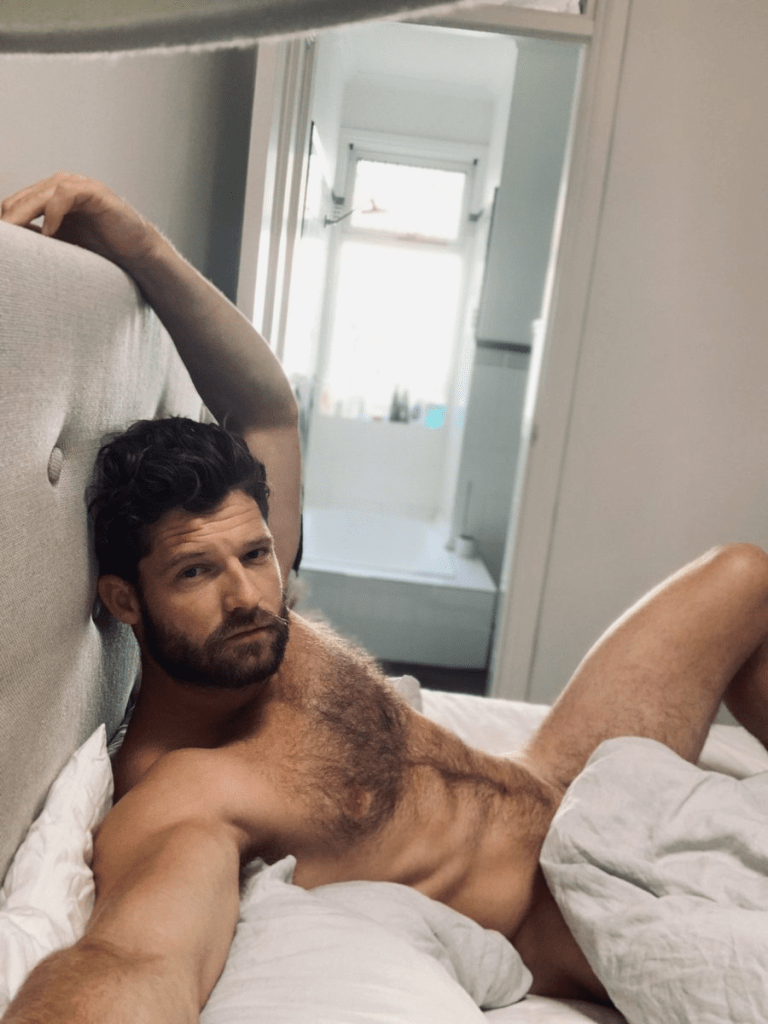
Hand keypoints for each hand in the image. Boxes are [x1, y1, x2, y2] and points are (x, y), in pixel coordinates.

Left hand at [0, 172, 160, 271]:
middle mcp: (61, 185)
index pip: (17, 203)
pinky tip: (49, 234)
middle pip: (23, 198)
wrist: (136, 251)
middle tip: (4, 240)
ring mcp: (78, 186)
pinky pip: (64, 195)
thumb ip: (39, 237)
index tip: (3, 244)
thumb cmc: (103, 247)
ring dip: (24, 215)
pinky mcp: (94, 192)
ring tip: (16, 236)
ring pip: (40, 194)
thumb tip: (12, 244)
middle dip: (10, 220)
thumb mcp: (63, 242)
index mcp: (50, 195)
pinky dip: (53, 213)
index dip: (6, 220)